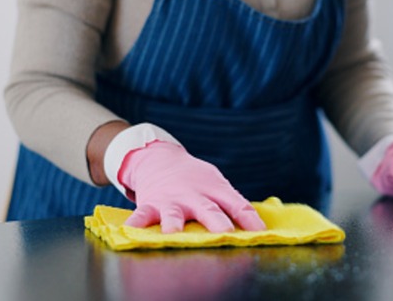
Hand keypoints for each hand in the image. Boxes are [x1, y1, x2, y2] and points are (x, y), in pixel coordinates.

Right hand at [118, 141, 266, 233]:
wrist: (159, 159)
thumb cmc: (195, 179)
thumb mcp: (217, 185)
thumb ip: (235, 205)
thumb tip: (260, 229)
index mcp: (215, 190)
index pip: (237, 204)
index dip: (249, 219)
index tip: (260, 233)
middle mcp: (194, 196)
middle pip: (208, 210)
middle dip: (216, 222)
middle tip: (224, 233)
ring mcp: (170, 201)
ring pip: (173, 214)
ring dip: (173, 224)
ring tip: (173, 233)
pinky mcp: (150, 204)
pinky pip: (141, 215)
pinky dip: (136, 223)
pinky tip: (131, 231)